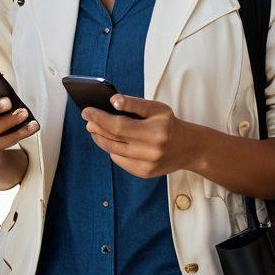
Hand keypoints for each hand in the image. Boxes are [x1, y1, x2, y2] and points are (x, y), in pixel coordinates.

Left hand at [81, 94, 204, 178]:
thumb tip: (113, 101)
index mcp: (154, 131)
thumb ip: (134, 103)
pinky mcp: (144, 173)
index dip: (99, 118)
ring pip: (114, 151)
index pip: (118, 125)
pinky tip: (111, 141)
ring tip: (95, 129)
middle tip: (88, 119)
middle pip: (114, 139)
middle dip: (97, 128)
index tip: (86, 111)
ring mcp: (147, 164)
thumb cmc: (169, 124)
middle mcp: (151, 150)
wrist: (188, 148)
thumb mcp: (157, 108)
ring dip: (101, 139)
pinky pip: (120, 160)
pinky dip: (113, 150)